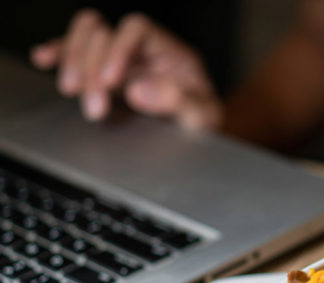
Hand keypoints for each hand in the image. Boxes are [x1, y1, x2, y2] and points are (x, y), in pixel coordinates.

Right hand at [30, 9, 222, 129]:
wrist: (197, 137)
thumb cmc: (203, 121)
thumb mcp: (202, 116)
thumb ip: (179, 102)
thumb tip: (139, 90)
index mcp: (171, 52)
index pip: (138, 29)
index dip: (119, 49)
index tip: (112, 82)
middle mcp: (143, 50)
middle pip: (104, 33)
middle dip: (92, 68)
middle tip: (95, 108)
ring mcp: (122, 59)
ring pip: (86, 36)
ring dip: (73, 61)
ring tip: (73, 92)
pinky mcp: (105, 73)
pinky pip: (76, 52)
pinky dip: (59, 54)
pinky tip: (46, 59)